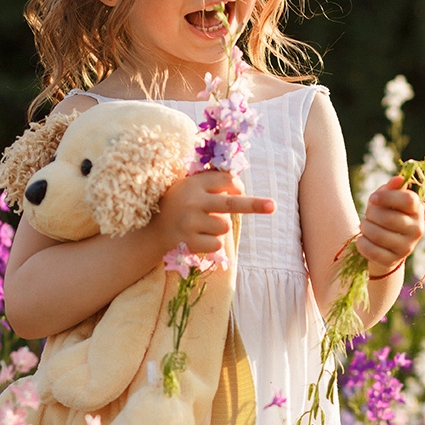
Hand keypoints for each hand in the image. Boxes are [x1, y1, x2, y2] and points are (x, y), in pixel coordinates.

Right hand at [155, 170, 274, 256]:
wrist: (152, 230)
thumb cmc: (178, 205)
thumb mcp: (190, 187)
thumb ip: (212, 183)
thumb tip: (241, 185)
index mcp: (195, 183)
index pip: (227, 181)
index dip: (238, 187)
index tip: (239, 191)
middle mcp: (192, 201)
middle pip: (232, 204)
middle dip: (254, 205)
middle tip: (273, 206)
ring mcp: (190, 222)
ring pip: (225, 226)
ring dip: (220, 227)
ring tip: (204, 225)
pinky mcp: (188, 241)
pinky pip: (217, 243)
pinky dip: (213, 243)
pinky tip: (198, 238)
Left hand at [356, 175, 424, 275]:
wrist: (385, 247)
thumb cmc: (386, 216)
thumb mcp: (388, 201)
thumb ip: (392, 189)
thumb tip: (399, 179)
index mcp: (417, 210)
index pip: (408, 200)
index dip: (387, 196)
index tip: (373, 198)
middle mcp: (417, 230)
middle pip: (389, 218)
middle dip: (371, 214)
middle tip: (368, 214)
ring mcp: (406, 247)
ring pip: (378, 235)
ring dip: (365, 228)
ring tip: (364, 226)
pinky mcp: (393, 261)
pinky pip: (372, 251)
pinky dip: (362, 243)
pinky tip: (361, 239)